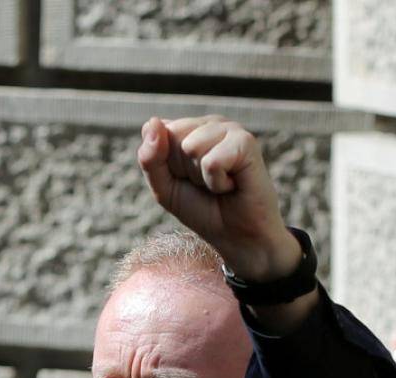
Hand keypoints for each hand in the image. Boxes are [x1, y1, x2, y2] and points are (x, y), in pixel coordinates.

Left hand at [135, 115, 302, 286]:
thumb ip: (149, 158)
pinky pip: (212, 161)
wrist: (237, 237)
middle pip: (171, 137)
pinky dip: (216, 183)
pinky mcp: (246, 142)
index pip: (154, 132)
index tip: (186, 180)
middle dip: (182, 170)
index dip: (165, 166)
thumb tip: (153, 122)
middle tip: (204, 184)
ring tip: (220, 183)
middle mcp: (210, 123)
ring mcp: (230, 129)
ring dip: (200, 177)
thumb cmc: (202, 209)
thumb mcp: (164, 187)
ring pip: (191, 147)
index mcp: (189, 127)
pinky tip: (232, 184)